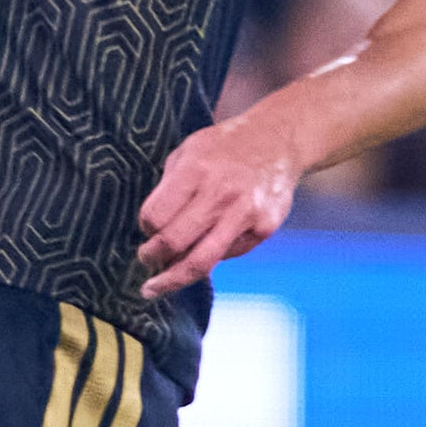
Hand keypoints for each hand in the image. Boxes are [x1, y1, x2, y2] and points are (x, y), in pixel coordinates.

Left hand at [136, 111, 301, 295]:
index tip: (147, 231)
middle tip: (147, 260)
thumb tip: (153, 230)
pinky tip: (206, 249)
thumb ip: (169, 187)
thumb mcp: (190, 150)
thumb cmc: (227, 146)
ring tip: (157, 287)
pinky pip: (228, 254)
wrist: (280, 138)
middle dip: (151, 257)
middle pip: (172, 243)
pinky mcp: (264, 227)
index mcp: (196, 168)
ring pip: (200, 262)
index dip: (144, 228)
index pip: (154, 216)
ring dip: (172, 279)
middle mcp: (221, 192)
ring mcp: (245, 212)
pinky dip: (213, 257)